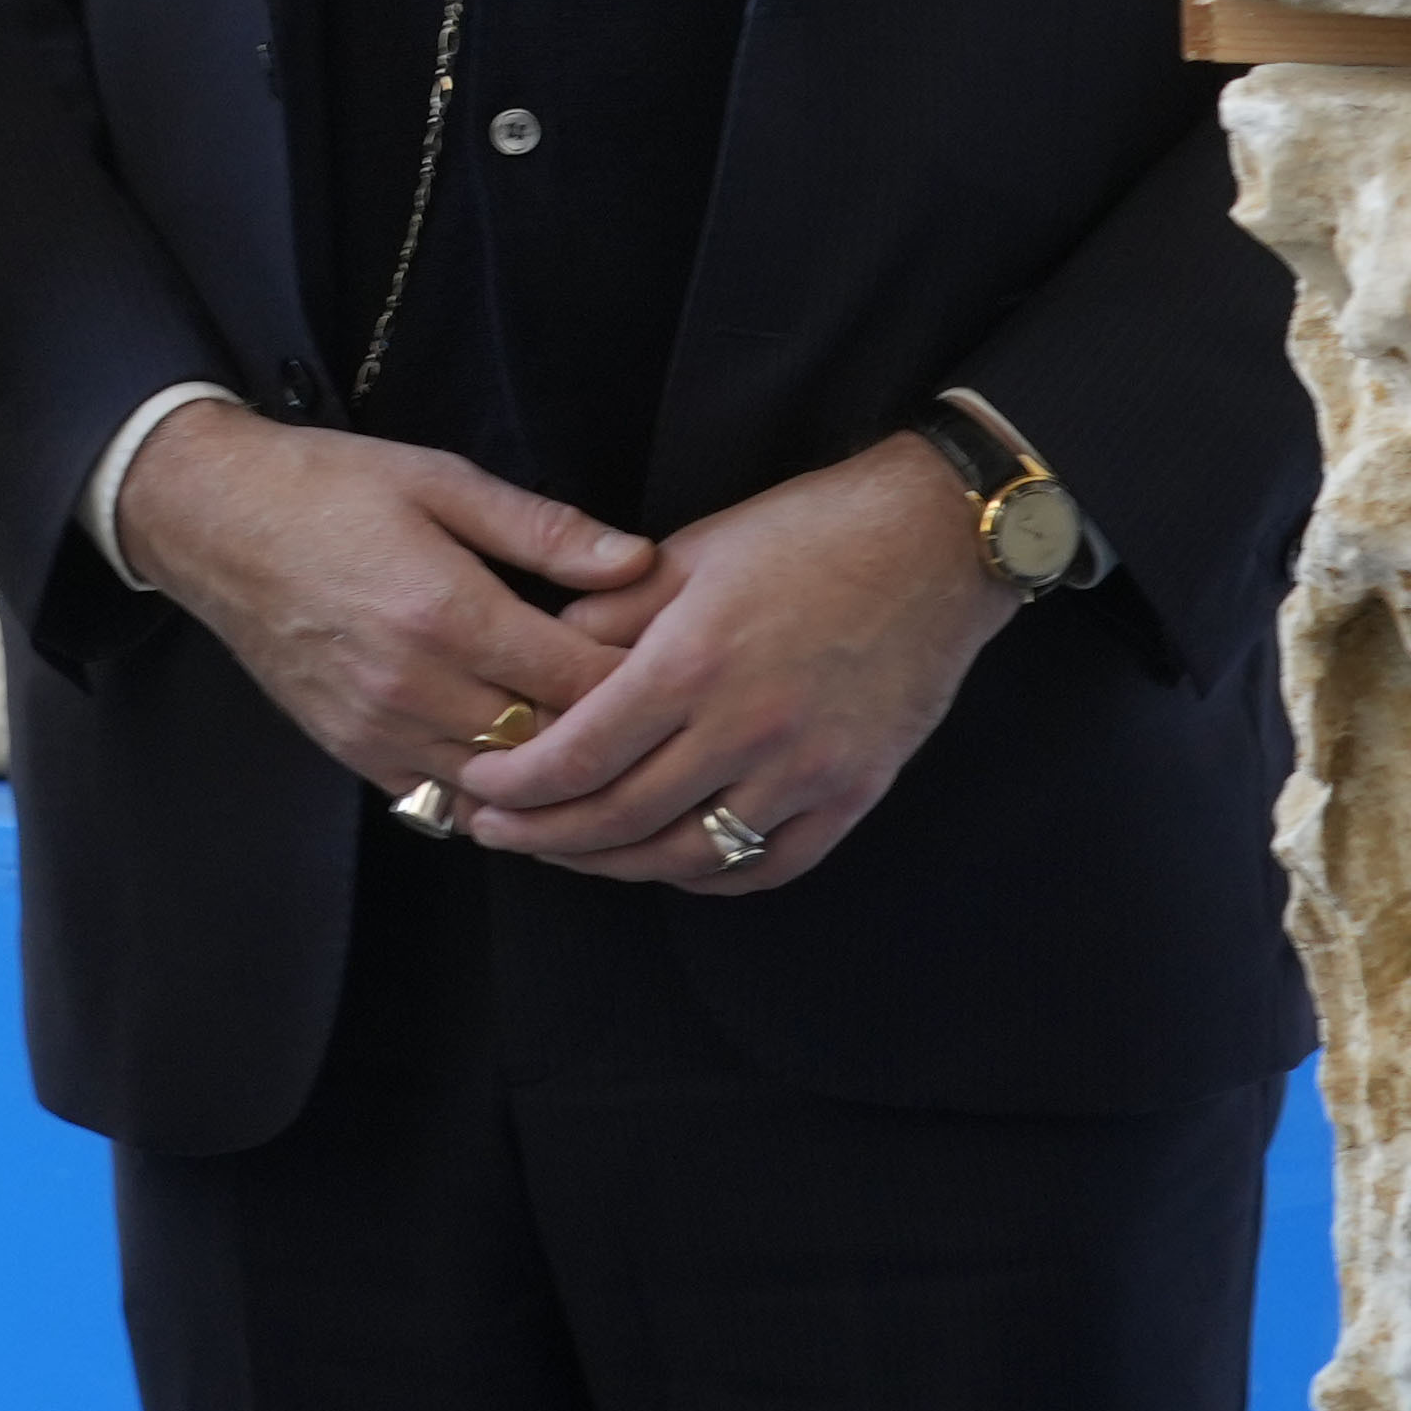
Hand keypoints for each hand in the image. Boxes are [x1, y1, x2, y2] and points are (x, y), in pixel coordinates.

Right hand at [121, 405, 663, 804]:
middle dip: (611, 739)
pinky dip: (495, 798)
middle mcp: (412, 684)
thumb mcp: (441, 478)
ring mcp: (377, 728)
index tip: (684, 671)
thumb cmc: (327, 487)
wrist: (210, 521)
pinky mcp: (351, 750)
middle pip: (549, 744)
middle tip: (665, 724)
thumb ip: (544, 528)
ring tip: (611, 761)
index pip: (577, 679)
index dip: (643, 682)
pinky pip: (442, 802)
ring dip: (556, 779)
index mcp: (445, 610)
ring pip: (501, 787)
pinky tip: (531, 781)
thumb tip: (639, 561)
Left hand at [458, 433, 1018, 891]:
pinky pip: (770, 866)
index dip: (518, 785)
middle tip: (496, 834)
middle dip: (546, 836)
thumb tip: (537, 656)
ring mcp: (807, 770)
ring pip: (689, 855)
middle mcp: (748, 729)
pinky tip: (668, 863)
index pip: (580, 754)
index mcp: (693, 663)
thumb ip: (607, 613)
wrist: (933, 544)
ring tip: (568, 854)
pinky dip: (709, 875)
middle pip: (623, 817)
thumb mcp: (687, 553)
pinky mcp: (854, 793)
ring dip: (616, 866)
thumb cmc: (803, 534)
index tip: (477, 789)